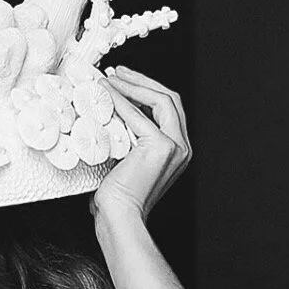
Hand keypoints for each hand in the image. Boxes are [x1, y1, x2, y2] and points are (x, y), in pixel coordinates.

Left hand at [91, 67, 191, 222]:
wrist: (118, 216)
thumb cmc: (117, 198)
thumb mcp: (126, 161)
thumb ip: (129, 139)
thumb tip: (110, 117)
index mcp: (177, 151)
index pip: (167, 109)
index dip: (145, 91)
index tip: (122, 80)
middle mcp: (182, 147)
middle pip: (169, 99)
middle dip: (142, 81)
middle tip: (117, 71)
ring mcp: (175, 146)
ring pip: (160, 100)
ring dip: (134, 85)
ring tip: (111, 77)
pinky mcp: (161, 146)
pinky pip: (139, 114)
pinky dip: (121, 100)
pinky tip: (107, 92)